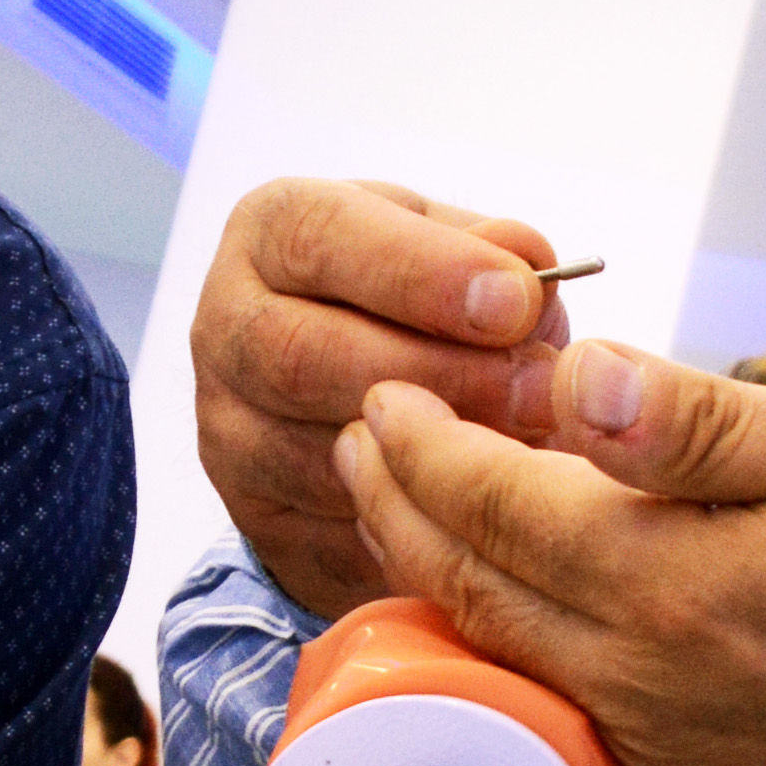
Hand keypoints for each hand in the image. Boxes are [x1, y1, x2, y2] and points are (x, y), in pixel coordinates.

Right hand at [191, 175, 575, 621]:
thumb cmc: (413, 299)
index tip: (516, 302)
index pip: (324, 236)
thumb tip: (529, 275)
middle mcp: (227, 325)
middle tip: (538, 391)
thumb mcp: (450, 247)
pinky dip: (416, 527)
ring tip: (529, 451)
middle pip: (305, 356)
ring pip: (316, 456)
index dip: (423, 272)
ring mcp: (228, 428)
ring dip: (434, 462)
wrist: (348, 393)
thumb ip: (490, 249)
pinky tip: (483, 511)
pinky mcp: (255, 514)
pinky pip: (333, 534)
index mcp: (272, 231)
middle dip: (436, 375)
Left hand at [334, 343, 765, 765]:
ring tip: (411, 518)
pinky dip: (512, 647)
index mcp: (666, 580)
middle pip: (471, 585)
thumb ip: (703, 426)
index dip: (426, 445)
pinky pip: (562, 711)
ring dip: (442, 578)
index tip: (387, 398)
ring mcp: (658, 747)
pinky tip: (520, 616)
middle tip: (360, 444)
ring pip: (506, 656)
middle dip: (399, 508)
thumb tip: (576, 376)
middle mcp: (636, 677)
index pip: (496, 502)